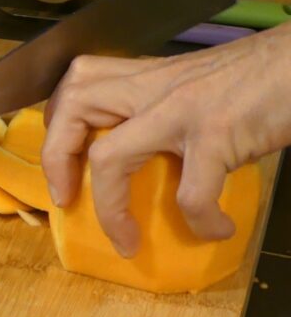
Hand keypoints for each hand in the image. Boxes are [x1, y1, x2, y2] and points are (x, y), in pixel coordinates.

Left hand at [41, 24, 290, 256]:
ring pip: (110, 156)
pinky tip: (216, 229)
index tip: (63, 164)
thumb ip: (163, 105)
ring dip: (110, 208)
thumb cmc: (261, 77)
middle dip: (56, 159)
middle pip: (73, 107)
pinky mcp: (218, 134)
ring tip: (126, 240)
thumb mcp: (197, 84)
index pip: (78, 83)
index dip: (57, 125)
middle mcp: (155, 87)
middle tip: (67, 198)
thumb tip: (149, 153)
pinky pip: (192, 192)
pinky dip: (200, 220)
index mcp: (149, 75)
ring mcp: (182, 110)